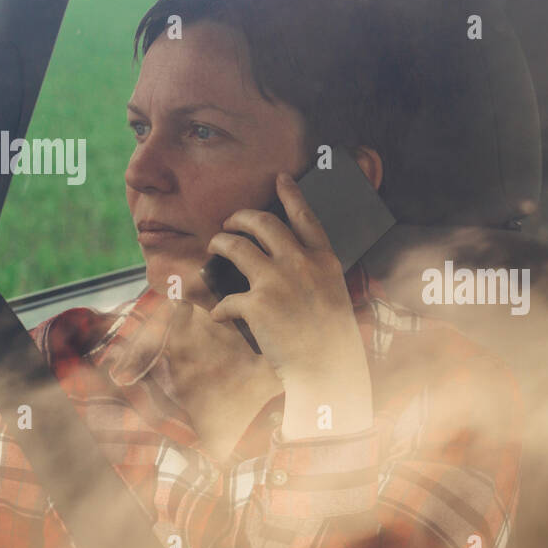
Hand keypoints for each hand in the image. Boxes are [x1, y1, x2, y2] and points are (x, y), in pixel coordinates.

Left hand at [207, 173, 372, 436]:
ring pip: (236, 246)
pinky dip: (221, 308)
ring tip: (214, 248)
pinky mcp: (256, 304)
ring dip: (220, 244)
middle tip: (230, 223)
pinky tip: (219, 315)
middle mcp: (300, 262)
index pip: (305, 216)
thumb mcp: (333, 295)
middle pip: (263, 223)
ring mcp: (277, 280)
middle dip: (241, 217)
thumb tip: (288, 264)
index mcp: (323, 260)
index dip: (291, 194)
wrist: (328, 368)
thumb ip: (313, 274)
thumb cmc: (332, 338)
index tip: (280, 179)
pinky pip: (227, 298)